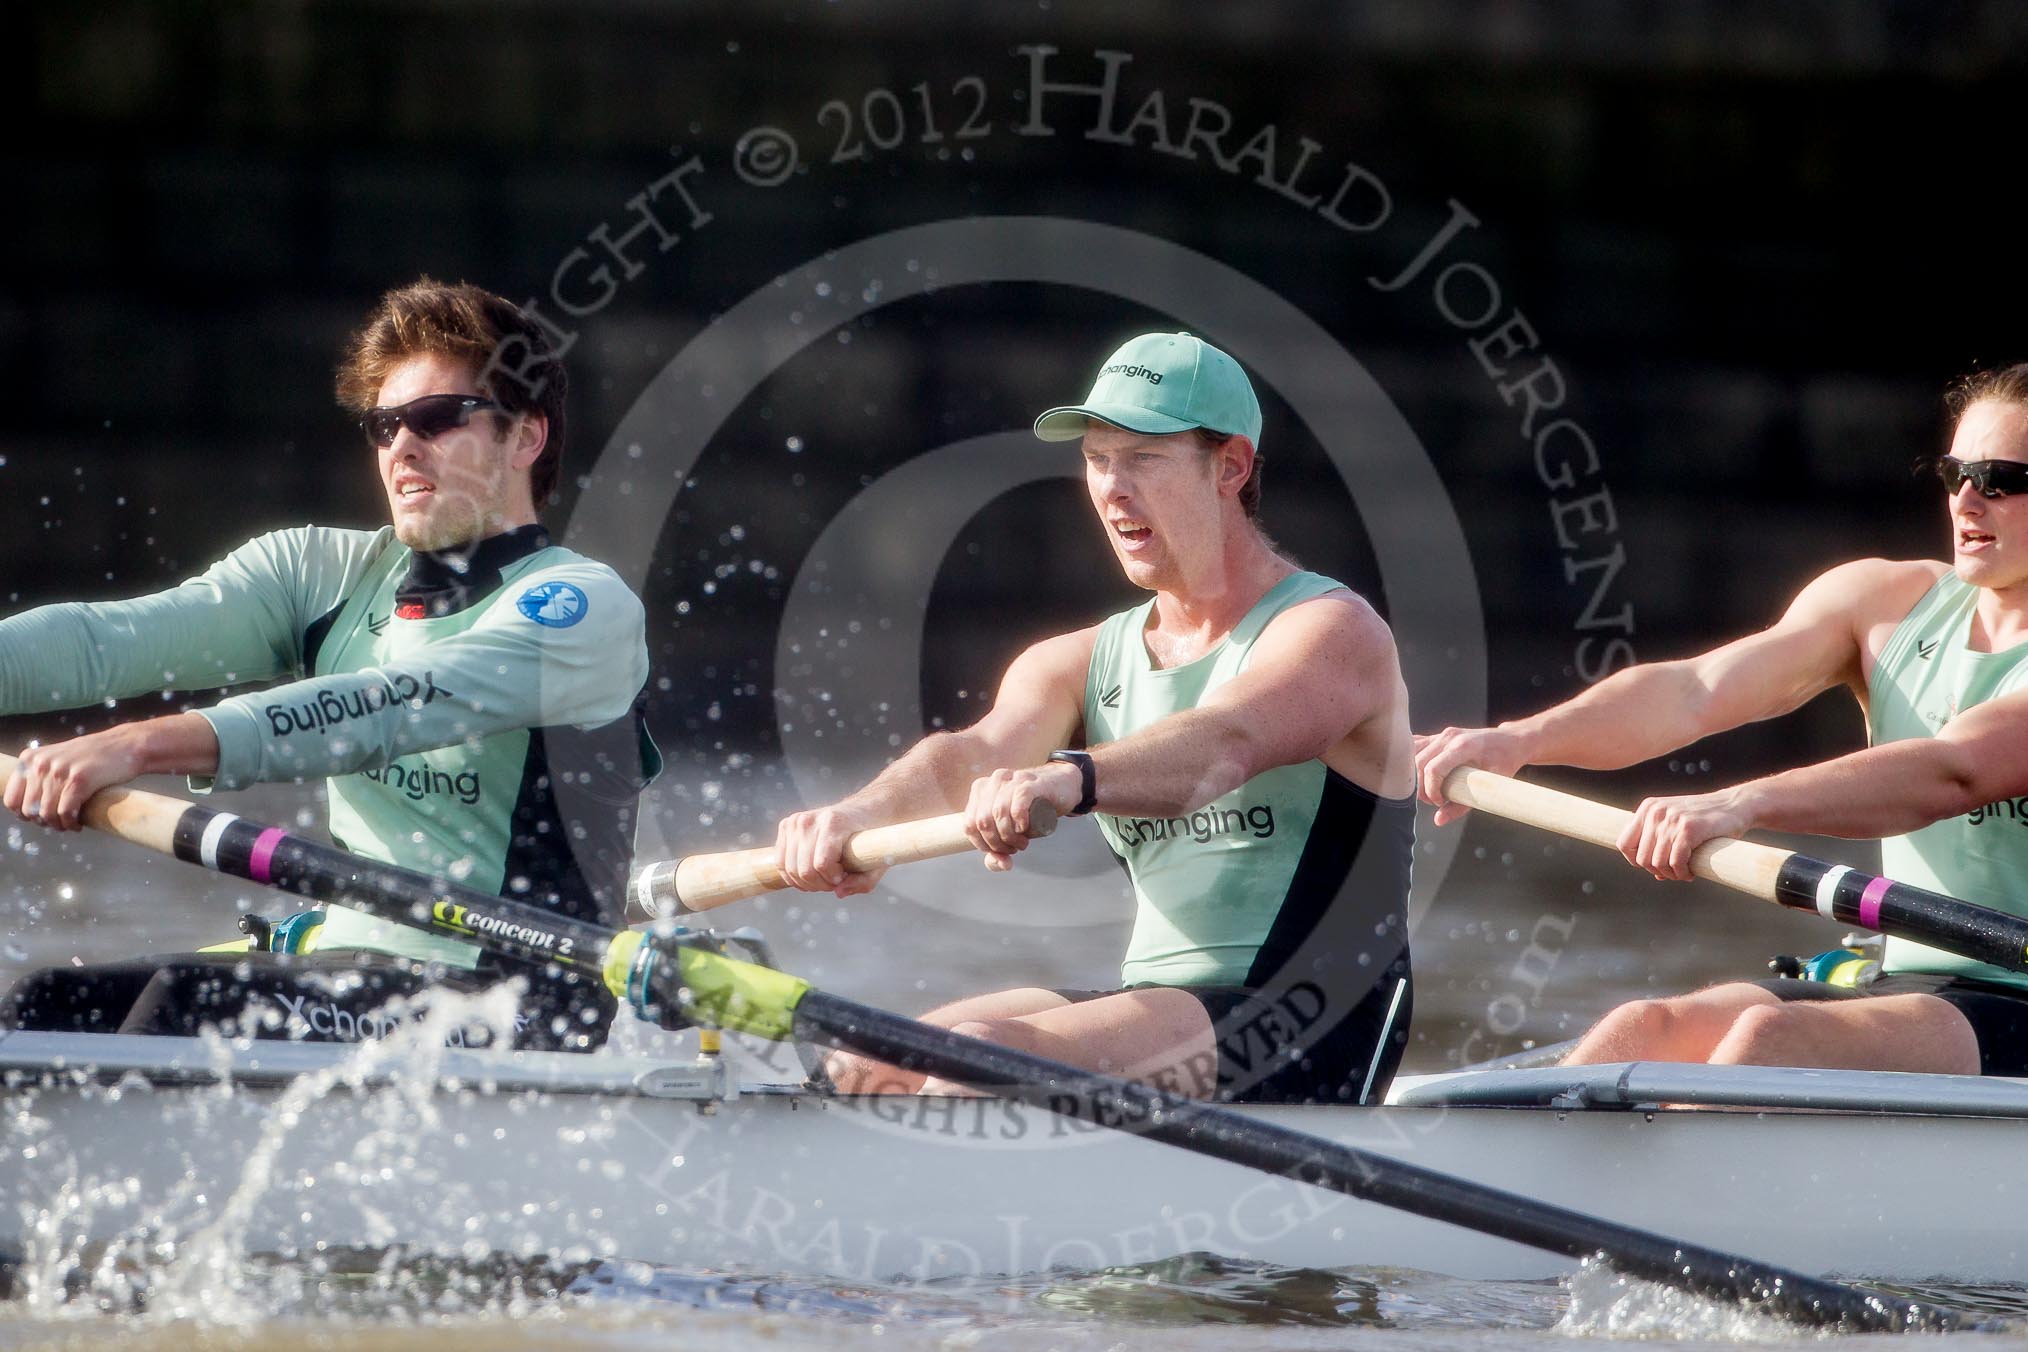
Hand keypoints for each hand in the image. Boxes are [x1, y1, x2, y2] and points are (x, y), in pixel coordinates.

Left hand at [4, 730, 146, 831]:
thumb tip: (26, 807)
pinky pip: (66, 813)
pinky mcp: (80, 780)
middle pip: (29, 810)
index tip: (39, 818)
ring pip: (47, 814)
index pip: (11, 799)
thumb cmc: (94, 755)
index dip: (23, 814)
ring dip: (58, 825)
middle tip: (58, 822)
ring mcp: (60, 771)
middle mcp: (41, 764)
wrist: (126, 745)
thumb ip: (39, 775)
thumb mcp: (58, 758)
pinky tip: (78, 823)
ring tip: (69, 824)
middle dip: (43, 822)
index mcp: (30, 758)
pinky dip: (70, 823)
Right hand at [774, 803, 888, 897]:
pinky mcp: (786, 825)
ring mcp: (795, 821)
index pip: (821, 863)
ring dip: (806, 882)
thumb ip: (862, 882)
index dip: (832, 879)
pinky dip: (793, 875)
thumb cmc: (871, 838)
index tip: (844, 876)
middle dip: (820, 884)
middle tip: (835, 880)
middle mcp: (810, 820)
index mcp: (834, 823)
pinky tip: (811, 874)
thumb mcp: (878, 862)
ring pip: (789, 868)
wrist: (864, 810)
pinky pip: (780, 862)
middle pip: (804, 870)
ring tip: (824, 877)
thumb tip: (838, 893)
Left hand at [963, 762, 1080, 870]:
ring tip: (1022, 843)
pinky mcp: (1030, 782)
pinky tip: (1025, 828)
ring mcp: (1012, 779)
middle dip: (997, 843)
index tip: (999, 852)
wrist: (1061, 787)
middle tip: (1014, 849)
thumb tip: (1001, 864)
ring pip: (999, 813)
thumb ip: (999, 849)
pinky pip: (1018, 802)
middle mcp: (993, 781)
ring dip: (1009, 836)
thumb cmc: (1033, 809)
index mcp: (981, 789)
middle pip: (983, 821)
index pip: (969, 824)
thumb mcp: (1012, 829)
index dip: (982, 845)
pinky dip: (1019, 821)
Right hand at [1413, 725, 1529, 825]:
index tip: (1440, 802)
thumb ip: (1461, 806)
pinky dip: (1412, 761)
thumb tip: (1438, 820)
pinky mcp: (1439, 736)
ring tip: (1429, 789)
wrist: (1512, 741)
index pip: (1432, 769)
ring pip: (1412, 754)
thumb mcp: (1488, 786)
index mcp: (1463, 746)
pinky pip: (1416, 746)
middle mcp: (1449, 737)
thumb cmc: (1504, 761)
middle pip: (1418, 763)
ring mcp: (1442, 734)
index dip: (1430, 791)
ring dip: (1415, 775)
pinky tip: (1418, 774)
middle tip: (1436, 800)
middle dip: (1421, 787)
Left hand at [1617, 789, 1749, 881]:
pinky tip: (1690, 873)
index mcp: (1648, 808)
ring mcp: (1672, 819)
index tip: (1653, 866)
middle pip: (1641, 858)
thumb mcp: (1675, 822)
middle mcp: (1656, 812)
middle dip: (1657, 871)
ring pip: (1657, 863)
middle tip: (1674, 872)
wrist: (1735, 805)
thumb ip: (1660, 842)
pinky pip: (1676, 862)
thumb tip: (1654, 874)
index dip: (1635, 861)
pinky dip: (1682, 873)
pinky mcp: (1689, 829)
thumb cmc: (1705, 818)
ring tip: (1683, 873)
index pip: (1624, 843)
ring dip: (1671, 875)